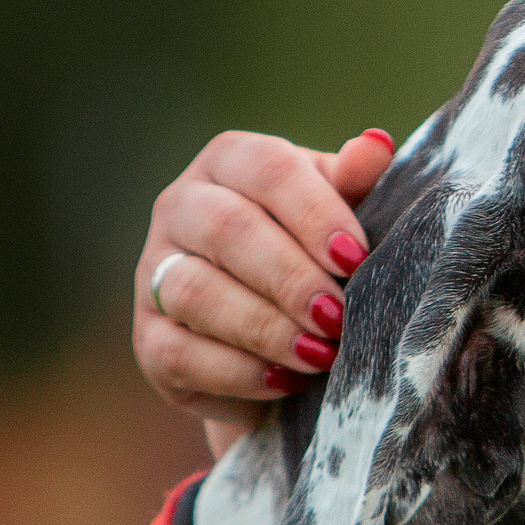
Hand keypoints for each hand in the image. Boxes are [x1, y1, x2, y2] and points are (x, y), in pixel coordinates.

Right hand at [134, 128, 394, 442]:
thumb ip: (358, 184)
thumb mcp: (349, 216)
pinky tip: (286, 380)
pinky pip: (180, 352)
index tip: (357, 258)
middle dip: (291, 278)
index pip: (267, 169)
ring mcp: (154, 271)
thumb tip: (375, 145)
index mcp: (232, 162)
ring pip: (195, 291)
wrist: (292, 341)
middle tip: (339, 316)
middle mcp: (181, 206)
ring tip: (320, 354)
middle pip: (226, 229)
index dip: (313, 212)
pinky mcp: (149, 338)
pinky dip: (239, 370)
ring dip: (264, 327)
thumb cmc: (325, 257)